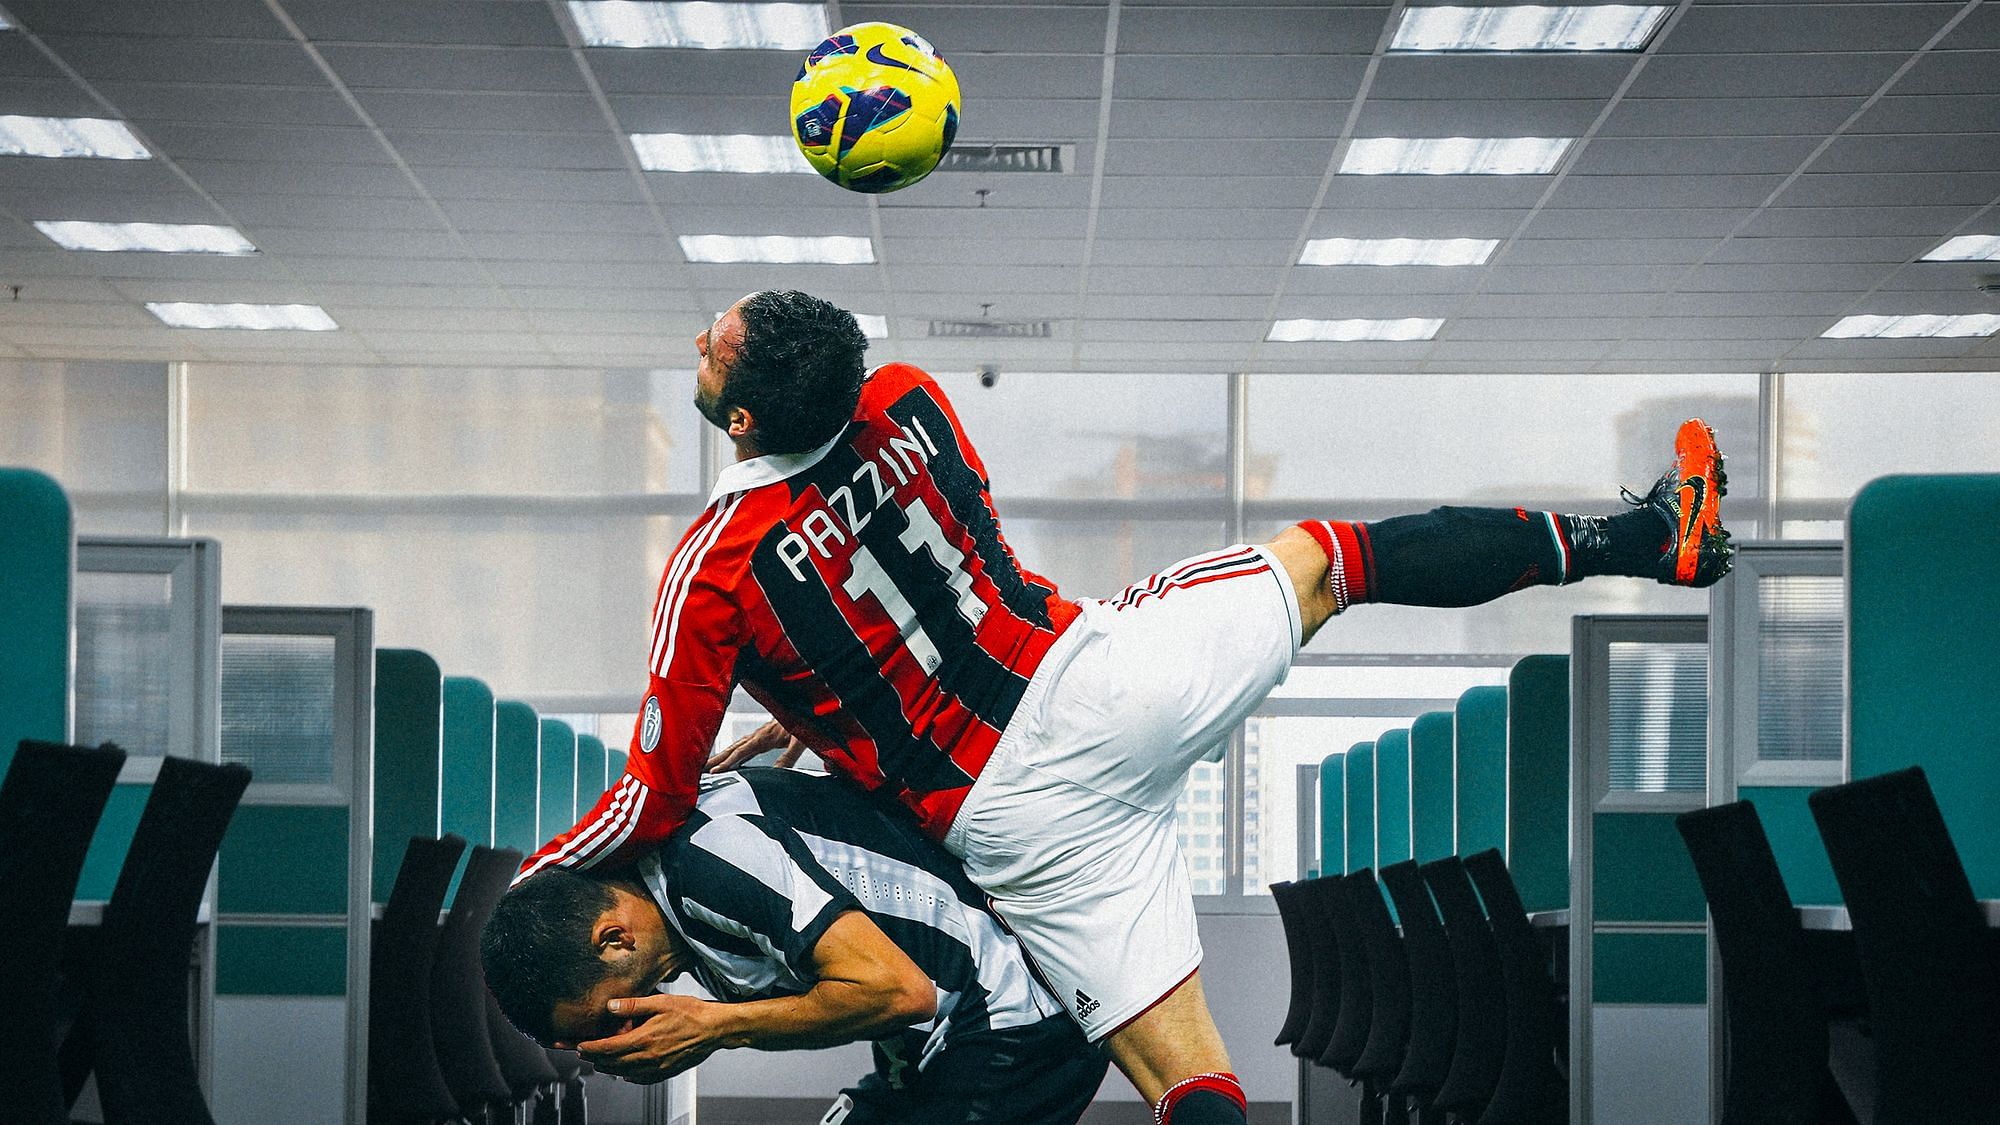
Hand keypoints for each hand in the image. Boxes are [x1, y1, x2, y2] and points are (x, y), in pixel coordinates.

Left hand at [578, 994, 729, 1082]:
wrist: (714, 1029)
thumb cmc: (691, 1012)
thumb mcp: (660, 1002)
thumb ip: (633, 1006)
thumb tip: (611, 1007)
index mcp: (644, 1039)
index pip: (608, 1048)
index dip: (591, 1048)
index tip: (579, 1046)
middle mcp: (648, 1057)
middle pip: (612, 1063)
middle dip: (595, 1059)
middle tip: (584, 1054)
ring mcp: (657, 1067)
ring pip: (624, 1072)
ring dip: (609, 1067)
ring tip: (600, 1062)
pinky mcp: (666, 1072)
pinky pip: (641, 1079)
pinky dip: (628, 1076)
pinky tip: (626, 1072)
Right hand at [707, 719, 809, 772]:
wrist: (806, 706)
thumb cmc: (805, 721)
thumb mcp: (800, 740)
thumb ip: (789, 756)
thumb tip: (776, 772)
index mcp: (763, 736)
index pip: (741, 751)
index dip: (727, 762)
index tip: (714, 771)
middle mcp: (758, 735)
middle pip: (732, 749)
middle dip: (715, 759)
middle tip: (699, 770)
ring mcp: (759, 735)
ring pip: (736, 747)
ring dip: (722, 756)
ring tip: (708, 767)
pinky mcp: (763, 737)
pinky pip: (744, 747)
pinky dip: (734, 754)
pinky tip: (731, 761)